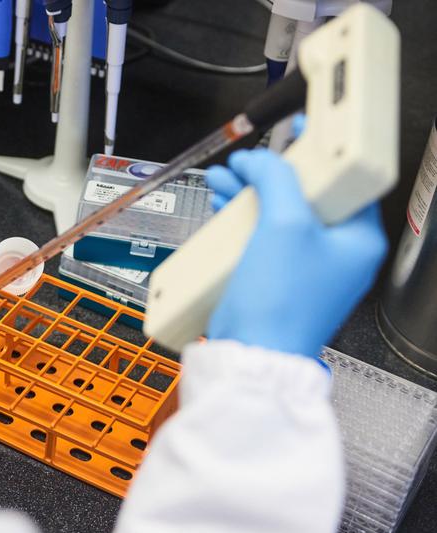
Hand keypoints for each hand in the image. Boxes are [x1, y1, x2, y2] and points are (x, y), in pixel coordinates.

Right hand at [205, 147, 387, 358]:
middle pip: (307, 195)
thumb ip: (277, 181)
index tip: (300, 131)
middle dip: (273, 172)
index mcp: (357, 240)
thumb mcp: (284, 225)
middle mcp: (336, 254)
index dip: (321, 152)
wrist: (252, 354)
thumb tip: (262, 160)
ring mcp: (304, 268)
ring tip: (224, 177)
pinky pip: (262, 238)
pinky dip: (243, 219)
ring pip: (279, 214)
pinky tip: (222, 205)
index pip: (345, 180)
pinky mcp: (276, 278)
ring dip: (251, 193)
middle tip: (251, 156)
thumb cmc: (281, 302)